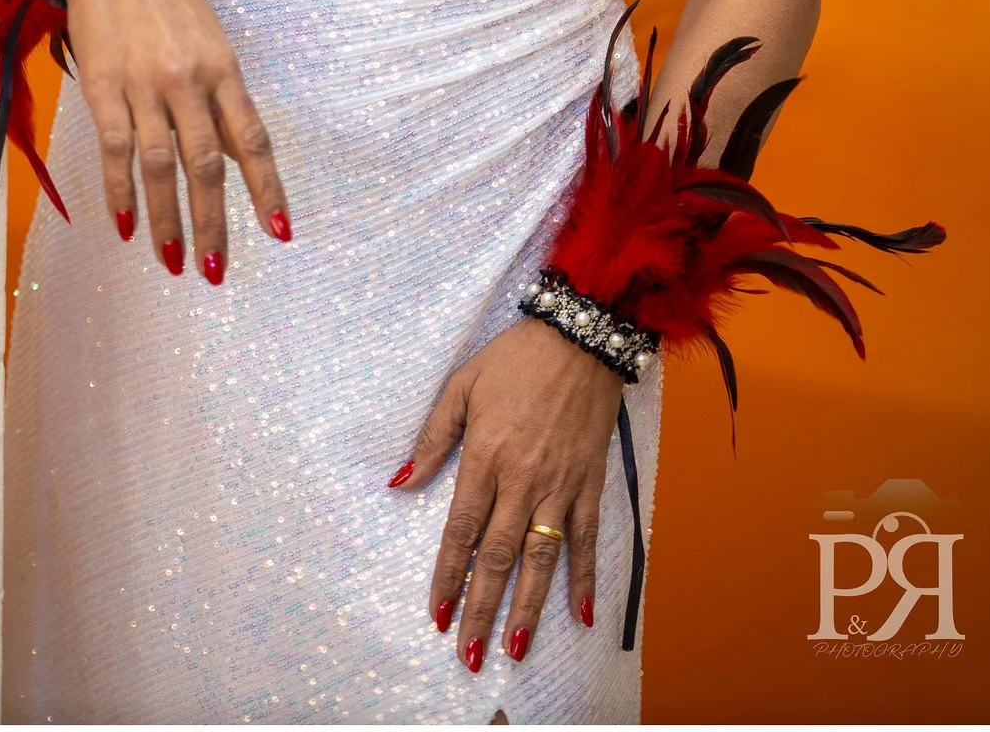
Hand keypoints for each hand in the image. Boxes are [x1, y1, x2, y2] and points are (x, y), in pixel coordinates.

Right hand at [64, 0, 290, 279]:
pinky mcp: (102, 86)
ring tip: (174, 262)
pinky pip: (114, 149)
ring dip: (167, 220)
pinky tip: (126, 226)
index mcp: (223, 68)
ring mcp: (143, 84)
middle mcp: (188, 80)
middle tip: (215, 270)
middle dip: (212, 223)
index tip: (279, 233)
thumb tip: (238, 158)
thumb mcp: (211, 41)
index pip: (252, 140)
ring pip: (158, 166)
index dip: (267, 189)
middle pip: (205, 165)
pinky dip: (119, 192)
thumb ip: (222, 101)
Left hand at [389, 317, 621, 669]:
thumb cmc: (515, 357)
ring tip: (515, 649)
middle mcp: (523, 481)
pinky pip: (587, 540)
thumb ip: (433, 437)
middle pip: (498, 557)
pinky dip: (584, 578)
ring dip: (528, 608)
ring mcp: (560, 486)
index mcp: (486, 457)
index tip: (437, 614)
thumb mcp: (462, 385)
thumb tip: (400, 482)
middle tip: (469, 654)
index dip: (448, 576)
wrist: (580, 336)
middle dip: (481, 608)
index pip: (462, 531)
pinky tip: (581, 614)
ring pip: (542, 560)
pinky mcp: (589, 483)